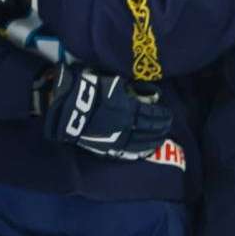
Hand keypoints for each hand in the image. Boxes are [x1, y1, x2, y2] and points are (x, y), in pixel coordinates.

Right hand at [40, 64, 172, 158]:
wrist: (66, 107)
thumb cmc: (89, 89)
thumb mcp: (113, 83)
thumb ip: (130, 89)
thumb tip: (147, 94)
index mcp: (128, 109)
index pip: (151, 115)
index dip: (161, 116)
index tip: (168, 114)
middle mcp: (126, 126)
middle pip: (149, 130)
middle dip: (160, 129)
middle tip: (168, 127)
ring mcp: (116, 139)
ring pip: (141, 143)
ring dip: (153, 141)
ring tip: (161, 139)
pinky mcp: (106, 148)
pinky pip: (127, 152)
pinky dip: (139, 152)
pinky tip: (146, 151)